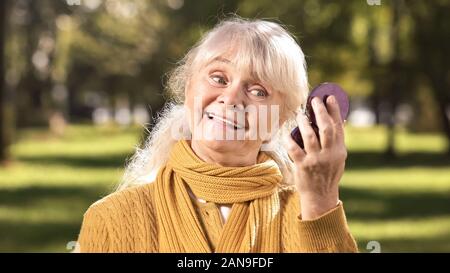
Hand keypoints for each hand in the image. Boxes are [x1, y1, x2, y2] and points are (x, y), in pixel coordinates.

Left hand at [287, 95, 346, 219]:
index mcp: (339, 151)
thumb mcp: (338, 159)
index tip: (330, 97)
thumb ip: (336, 142)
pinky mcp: (302, 165)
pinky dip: (289, 139)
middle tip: (314, 101)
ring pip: (309, 136)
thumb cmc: (328, 174)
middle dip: (320, 112)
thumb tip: (336, 120)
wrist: (320, 196)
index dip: (334, 110)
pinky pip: (294, 148)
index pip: (338, 126)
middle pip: (326, 128)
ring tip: (300, 114)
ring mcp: (315, 160)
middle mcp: (329, 154)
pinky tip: (286, 133)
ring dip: (304, 122)